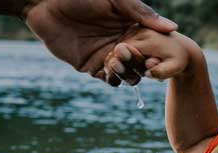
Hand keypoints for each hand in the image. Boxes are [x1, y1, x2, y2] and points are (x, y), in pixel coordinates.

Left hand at [24, 0, 177, 85]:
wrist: (44, 3)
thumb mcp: (116, 0)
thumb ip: (142, 13)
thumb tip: (172, 28)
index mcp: (131, 27)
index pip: (152, 46)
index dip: (155, 53)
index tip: (154, 54)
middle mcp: (123, 43)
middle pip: (141, 64)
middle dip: (139, 63)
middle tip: (126, 52)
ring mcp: (107, 55)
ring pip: (127, 74)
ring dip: (127, 73)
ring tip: (115, 61)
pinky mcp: (91, 66)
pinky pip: (109, 79)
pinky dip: (113, 78)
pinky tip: (109, 68)